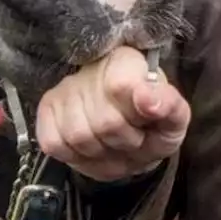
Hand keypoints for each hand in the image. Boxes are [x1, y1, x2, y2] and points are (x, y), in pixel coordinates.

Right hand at [37, 46, 190, 182]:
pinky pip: (55, 144)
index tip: (150, 117)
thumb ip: (170, 107)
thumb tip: (152, 101)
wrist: (129, 131)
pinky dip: (78, 157)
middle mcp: (92, 69)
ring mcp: (66, 89)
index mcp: (128, 61)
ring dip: (103, 153)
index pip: (122, 84)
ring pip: (79, 137)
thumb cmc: (152, 123)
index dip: (138, 107)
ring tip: (116, 146)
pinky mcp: (47, 110)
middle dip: (126, 142)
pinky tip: (93, 149)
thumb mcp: (173, 118)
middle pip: (104, 122)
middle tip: (136, 139)